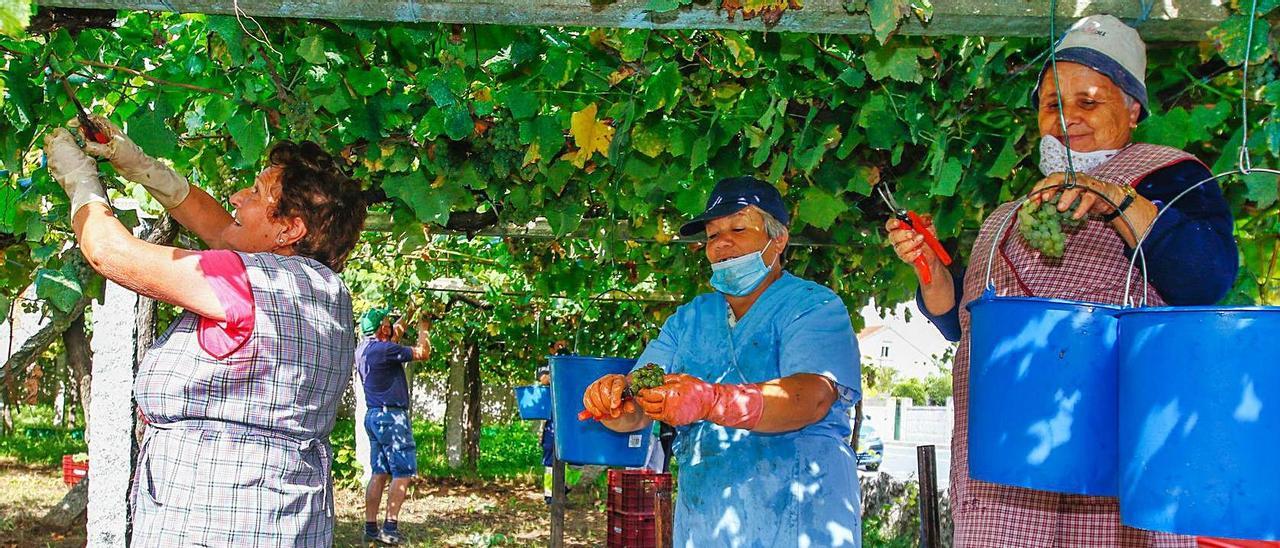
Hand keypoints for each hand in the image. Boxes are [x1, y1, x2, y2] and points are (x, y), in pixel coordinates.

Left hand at [43, 128, 107, 217]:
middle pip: (48, 137)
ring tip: (62, 152)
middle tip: (62, 141)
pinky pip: (49, 159)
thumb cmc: (86, 169)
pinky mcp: (49, 167)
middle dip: (54, 138)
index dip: (64, 132)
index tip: (69, 135)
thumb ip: (79, 149)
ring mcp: (50, 158)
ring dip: (53, 148)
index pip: (59, 130)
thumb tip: (78, 149)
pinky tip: (62, 162)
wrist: (80, 184)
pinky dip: (54, 158)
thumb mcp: (87, 155)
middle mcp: (53, 147)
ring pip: (47, 148)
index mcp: (63, 140)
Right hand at [75, 115, 189, 208]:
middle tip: (80, 140)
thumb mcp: (112, 151)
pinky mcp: (104, 152)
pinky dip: (87, 149)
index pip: (94, 119)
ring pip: (89, 138)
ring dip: (84, 141)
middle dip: (82, 132)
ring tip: (83, 147)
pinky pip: (91, 147)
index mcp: (111, 129)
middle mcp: (107, 134)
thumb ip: (97, 147)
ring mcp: (105, 143)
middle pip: (89, 128)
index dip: (83, 119)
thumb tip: (83, 145)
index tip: (72, 123)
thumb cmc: (131, 157)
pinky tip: (85, 152)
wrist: (138, 169)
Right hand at [582, 374, 634, 419]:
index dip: (615, 396)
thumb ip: (629, 406)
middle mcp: (608, 379)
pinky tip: (597, 414)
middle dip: (607, 403)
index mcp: (620, 380)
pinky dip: (590, 407)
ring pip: (594, 393)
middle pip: (604, 388)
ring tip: (606, 414)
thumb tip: (630, 409)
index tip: (614, 406)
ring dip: (599, 406)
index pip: (617, 385)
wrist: (616, 406)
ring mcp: (598, 383)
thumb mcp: (628, 405)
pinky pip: (587, 398)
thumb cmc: (623, 403)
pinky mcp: (589, 390)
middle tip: (612, 413)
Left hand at [636, 374, 716, 425]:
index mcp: (668, 394)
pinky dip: (656, 413)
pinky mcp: (673, 422)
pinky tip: (657, 407)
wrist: (708, 403)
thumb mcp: (679, 378)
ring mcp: (670, 416)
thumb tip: (652, 379)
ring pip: (651, 414)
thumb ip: (664, 379)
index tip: (640, 388)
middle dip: (641, 400)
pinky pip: (660, 418)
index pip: (648, 394)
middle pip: (647, 405)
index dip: (642, 391)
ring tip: (646, 402)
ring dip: (647, 408)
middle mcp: (668, 407)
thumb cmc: (695, 388)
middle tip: (639, 396)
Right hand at [884, 215, 942, 267]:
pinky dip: (913, 253)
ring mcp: (901, 250)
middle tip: (912, 233)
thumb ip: (926, 220)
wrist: (933, 252)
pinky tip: (920, 251)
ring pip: (900, 247)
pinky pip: (906, 257)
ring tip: (921, 239)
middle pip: (892, 236)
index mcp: (900, 229)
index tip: (898, 222)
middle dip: (902, 234)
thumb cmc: (927, 237)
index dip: (892, 224)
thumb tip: (923, 218)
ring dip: (911, 243)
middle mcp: (898, 240)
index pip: (890, 225)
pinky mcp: (906, 259)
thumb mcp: (928, 225)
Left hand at [1029, 172, 1129, 221]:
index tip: (1031, 200)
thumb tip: (1033, 213)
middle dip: (1050, 187)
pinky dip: (1081, 208)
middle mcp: (1072, 178)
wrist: (1107, 198)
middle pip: (1059, 178)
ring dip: (1066, 197)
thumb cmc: (1082, 199)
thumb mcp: (1065, 201)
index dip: (1038, 188)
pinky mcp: (1097, 191)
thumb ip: (1052, 204)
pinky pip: (1088, 198)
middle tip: (1044, 199)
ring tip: (1060, 209)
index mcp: (1062, 180)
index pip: (1047, 180)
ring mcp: (1085, 183)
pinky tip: (1075, 216)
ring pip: (1075, 186)